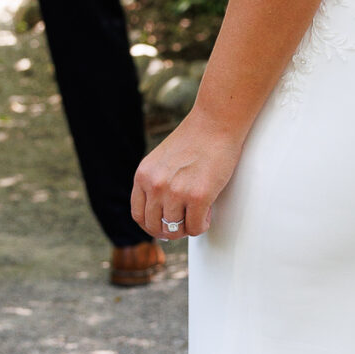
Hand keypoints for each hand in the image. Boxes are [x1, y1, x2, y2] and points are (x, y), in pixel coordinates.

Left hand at [131, 109, 243, 241]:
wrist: (216, 123)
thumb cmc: (194, 139)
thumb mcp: (162, 160)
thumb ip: (156, 182)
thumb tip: (160, 213)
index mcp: (143, 175)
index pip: (138, 215)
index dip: (152, 225)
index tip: (163, 226)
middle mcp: (155, 185)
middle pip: (156, 227)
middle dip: (171, 230)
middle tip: (185, 222)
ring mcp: (175, 192)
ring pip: (175, 230)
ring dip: (188, 226)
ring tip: (199, 212)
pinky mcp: (198, 196)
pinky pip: (195, 228)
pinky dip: (202, 225)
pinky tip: (207, 211)